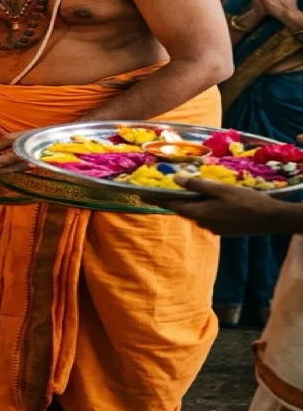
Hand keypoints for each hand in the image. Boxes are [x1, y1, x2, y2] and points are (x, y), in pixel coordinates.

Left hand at [163, 178, 300, 235]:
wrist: (269, 218)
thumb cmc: (244, 201)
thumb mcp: (220, 189)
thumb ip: (197, 186)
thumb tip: (176, 179)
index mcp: (199, 213)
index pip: (172, 205)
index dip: (157, 199)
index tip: (141, 196)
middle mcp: (202, 223)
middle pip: (183, 210)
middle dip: (174, 201)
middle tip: (164, 190)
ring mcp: (212, 228)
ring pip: (196, 214)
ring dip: (192, 205)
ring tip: (191, 193)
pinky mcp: (222, 230)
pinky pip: (207, 218)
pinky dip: (205, 209)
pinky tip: (212, 202)